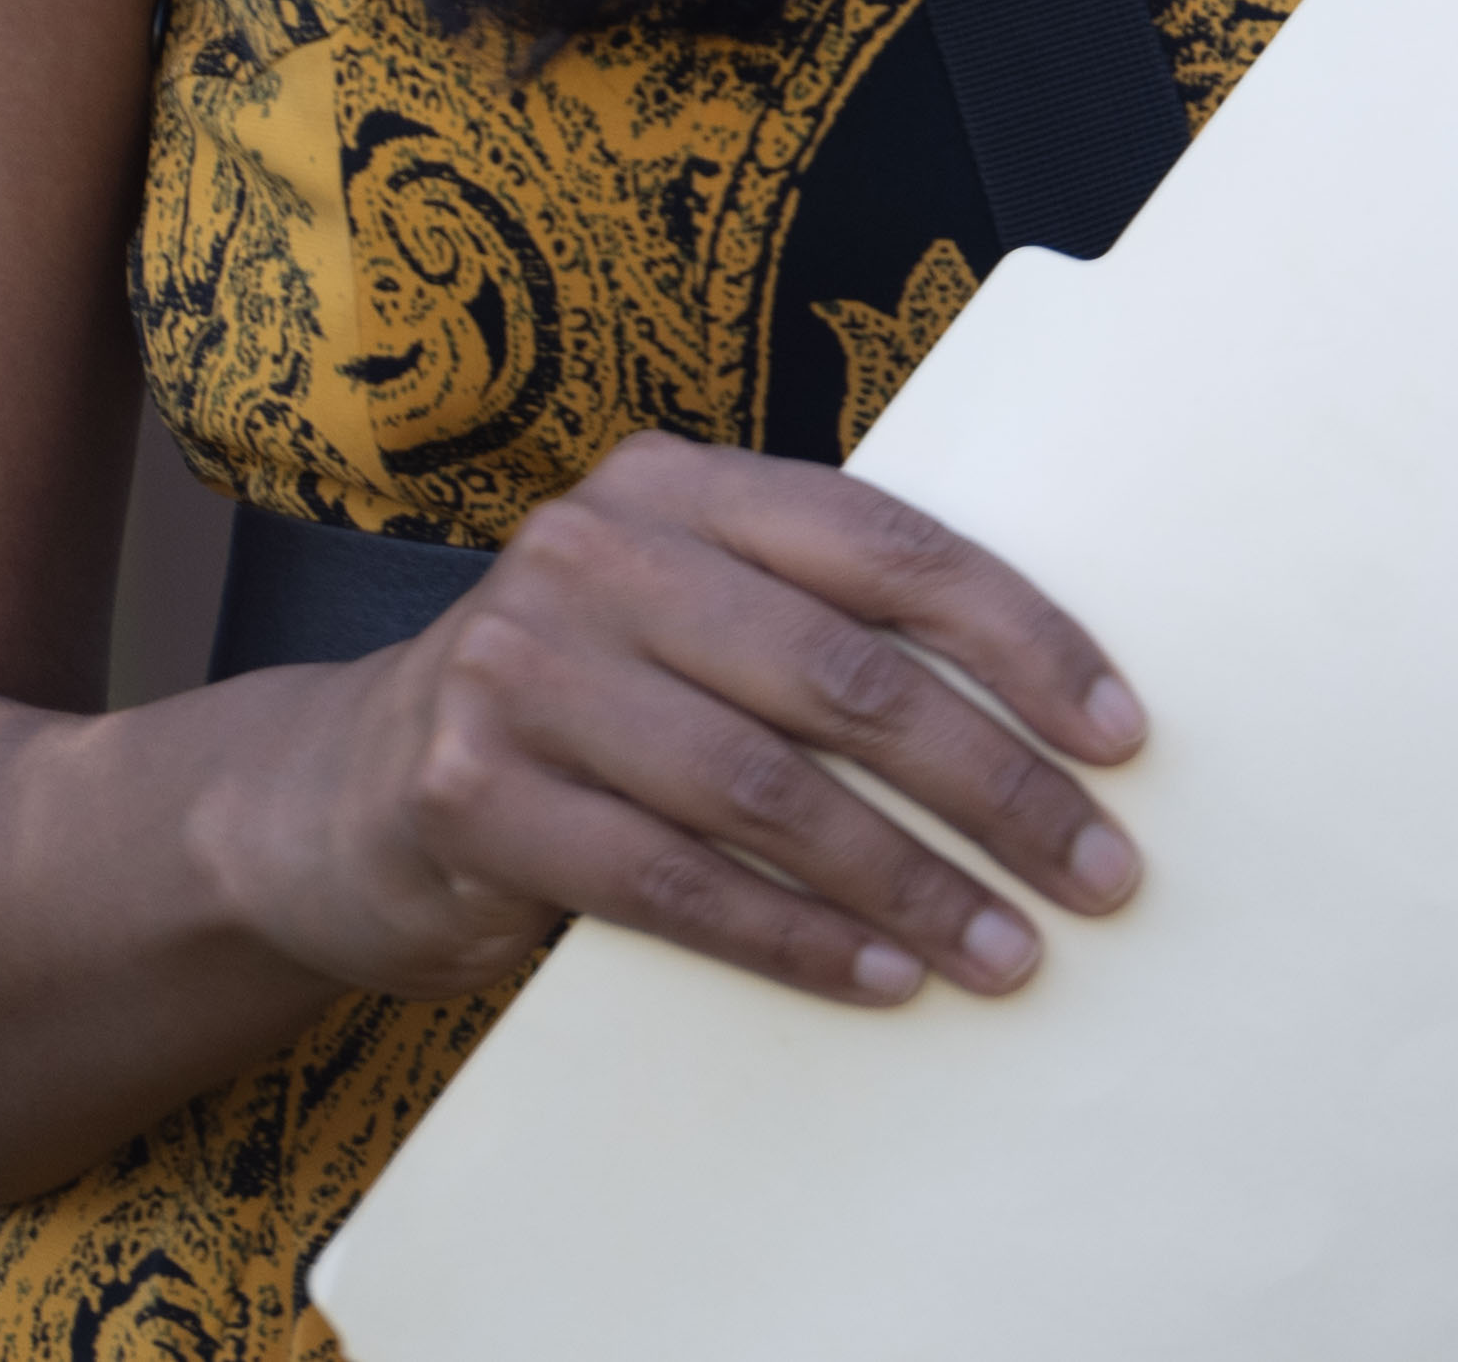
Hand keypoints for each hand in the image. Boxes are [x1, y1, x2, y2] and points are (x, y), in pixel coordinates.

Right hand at [206, 431, 1152, 1013]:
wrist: (335, 791)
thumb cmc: (580, 699)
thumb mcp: (685, 614)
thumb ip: (813, 622)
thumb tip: (1046, 715)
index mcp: (683, 482)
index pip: (894, 549)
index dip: (1023, 640)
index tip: (1123, 735)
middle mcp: (600, 553)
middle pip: (847, 677)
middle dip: (994, 784)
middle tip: (1099, 870)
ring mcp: (523, 669)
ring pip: (768, 789)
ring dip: (909, 883)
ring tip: (1007, 949)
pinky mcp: (470, 794)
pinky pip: (672, 883)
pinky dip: (793, 937)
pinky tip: (881, 976)